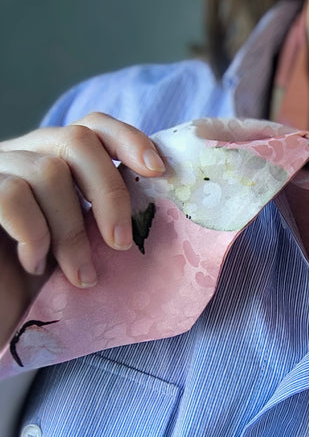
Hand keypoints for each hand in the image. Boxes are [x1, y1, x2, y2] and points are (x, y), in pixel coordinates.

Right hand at [0, 112, 164, 343]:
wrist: (0, 310)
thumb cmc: (42, 286)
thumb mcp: (84, 246)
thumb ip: (108, 221)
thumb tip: (164, 213)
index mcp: (52, 159)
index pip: (93, 126)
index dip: (128, 139)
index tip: (158, 171)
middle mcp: (22, 156)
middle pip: (77, 140)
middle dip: (109, 192)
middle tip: (121, 243)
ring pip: (48, 173)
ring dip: (72, 232)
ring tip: (79, 275)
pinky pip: (12, 198)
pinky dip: (34, 235)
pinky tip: (34, 264)